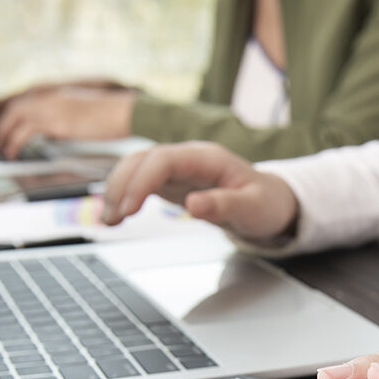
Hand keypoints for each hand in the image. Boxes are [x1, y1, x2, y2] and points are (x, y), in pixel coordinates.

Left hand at [0, 83, 135, 158]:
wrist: (126, 112)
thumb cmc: (111, 117)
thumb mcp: (80, 115)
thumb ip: (63, 119)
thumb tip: (51, 131)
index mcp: (55, 94)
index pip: (20, 101)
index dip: (3, 115)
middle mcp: (49, 97)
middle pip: (11, 108)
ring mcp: (52, 107)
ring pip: (13, 118)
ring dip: (3, 135)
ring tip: (1, 151)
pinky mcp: (56, 121)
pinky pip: (24, 131)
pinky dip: (14, 143)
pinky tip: (13, 154)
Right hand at [101, 141, 298, 242]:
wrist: (270, 202)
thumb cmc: (265, 203)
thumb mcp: (253, 208)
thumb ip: (224, 205)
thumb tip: (193, 205)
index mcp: (207, 158)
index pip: (162, 160)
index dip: (140, 182)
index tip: (128, 210)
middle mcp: (188, 157)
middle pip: (142, 160)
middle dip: (121, 186)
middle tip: (113, 219)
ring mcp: (177, 168)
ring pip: (135, 168)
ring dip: (117, 191)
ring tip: (108, 220)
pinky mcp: (171, 181)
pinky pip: (140, 181)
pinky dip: (124, 196)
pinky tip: (115, 215)